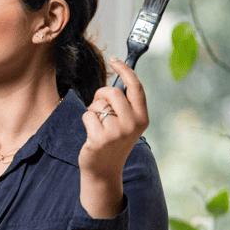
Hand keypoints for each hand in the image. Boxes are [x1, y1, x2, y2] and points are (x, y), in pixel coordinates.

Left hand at [78, 57, 149, 217]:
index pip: (136, 86)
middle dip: (101, 94)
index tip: (114, 59)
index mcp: (142, 117)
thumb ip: (125, 104)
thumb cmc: (113, 142)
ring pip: (98, 104)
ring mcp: (117, 132)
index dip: (125, 69)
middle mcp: (133, 124)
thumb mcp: (127, 123)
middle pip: (112, 92)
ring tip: (98, 126)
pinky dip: (86, 122)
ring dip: (93, 111)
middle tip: (99, 105)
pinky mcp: (100, 138)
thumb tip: (117, 77)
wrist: (104, 170)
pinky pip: (87, 116)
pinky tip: (92, 135)